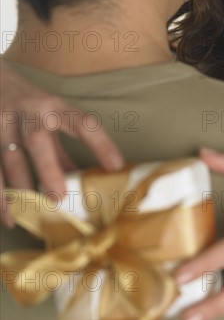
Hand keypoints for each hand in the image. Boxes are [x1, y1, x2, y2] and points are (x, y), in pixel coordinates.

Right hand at [1, 60, 123, 226]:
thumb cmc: (31, 104)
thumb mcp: (51, 118)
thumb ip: (63, 149)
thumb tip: (82, 182)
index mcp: (55, 107)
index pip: (83, 122)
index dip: (101, 143)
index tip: (116, 166)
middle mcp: (30, 113)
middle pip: (38, 140)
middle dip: (48, 169)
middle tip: (59, 197)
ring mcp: (3, 123)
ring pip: (9, 157)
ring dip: (18, 188)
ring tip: (26, 214)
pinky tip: (7, 214)